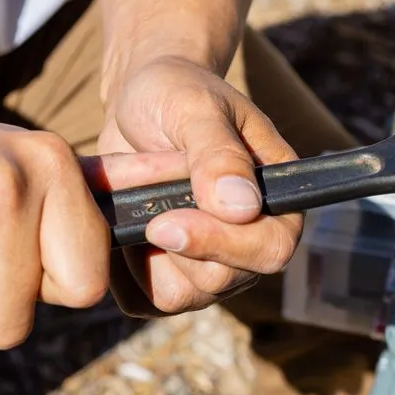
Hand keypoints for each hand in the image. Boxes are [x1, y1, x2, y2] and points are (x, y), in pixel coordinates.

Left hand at [99, 55, 301, 315]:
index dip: (223, 245)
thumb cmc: (178, 94)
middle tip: (140, 202)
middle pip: (221, 281)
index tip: (167, 220)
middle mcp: (250, 242)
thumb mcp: (196, 110)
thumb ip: (218, 155)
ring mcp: (210, 265)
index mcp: (277, 201)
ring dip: (142, 252)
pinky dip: (119, 268)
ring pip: (180, 297)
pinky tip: (117, 222)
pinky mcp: (168, 277)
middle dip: (173, 245)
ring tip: (130, 199)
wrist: (141, 103)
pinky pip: (143, 300)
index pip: (271, 250)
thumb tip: (241, 209)